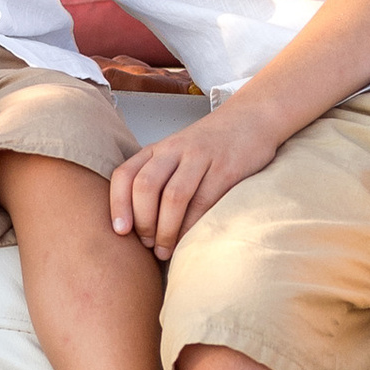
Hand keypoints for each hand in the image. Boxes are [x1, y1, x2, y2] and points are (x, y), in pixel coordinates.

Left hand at [109, 97, 284, 255]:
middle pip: (145, 186)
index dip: (118, 204)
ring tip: (166, 250)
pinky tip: (190, 239)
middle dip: (143, 222)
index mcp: (157, 149)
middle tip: (148, 245)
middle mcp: (175, 149)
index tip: (120, 232)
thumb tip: (135, 229)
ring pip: (174, 196)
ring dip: (166, 230)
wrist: (252, 119)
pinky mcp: (227, 168)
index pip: (125, 174)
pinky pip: (205, 202)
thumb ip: (156, 181)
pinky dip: (193, 226)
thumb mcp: (176, 156)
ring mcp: (201, 157)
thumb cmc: (209, 148)